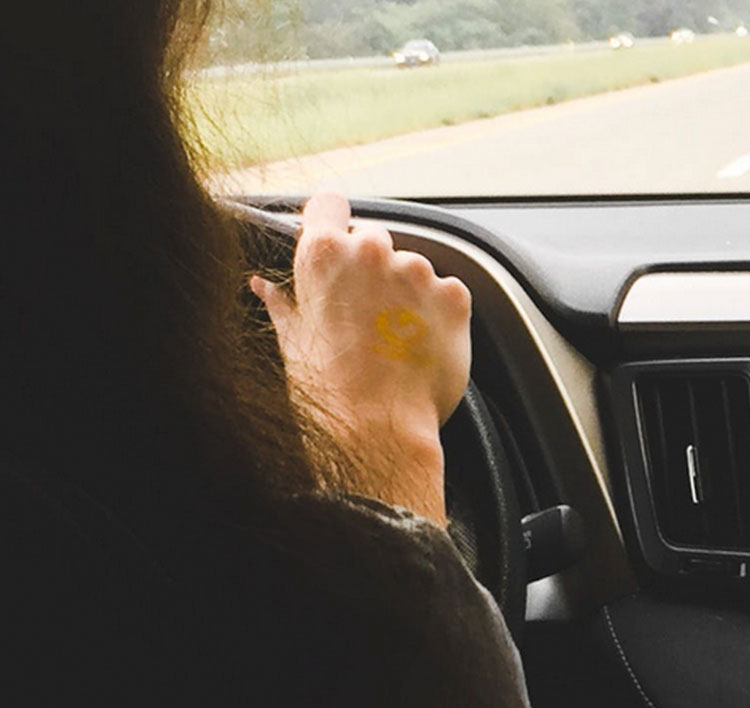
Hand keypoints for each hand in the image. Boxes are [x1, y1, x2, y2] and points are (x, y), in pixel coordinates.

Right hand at [250, 192, 471, 521]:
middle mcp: (374, 251)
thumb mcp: (292, 342)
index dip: (330, 220)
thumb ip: (282, 302)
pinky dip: (436, 311)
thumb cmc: (328, 390)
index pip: (328, 205)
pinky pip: (445, 292)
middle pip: (373, 239)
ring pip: (412, 268)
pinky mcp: (454, 295)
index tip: (334, 236)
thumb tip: (263, 285)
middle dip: (369, 267)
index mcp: (325, 253)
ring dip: (406, 292)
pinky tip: (418, 343)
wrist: (377, 428)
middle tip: (363, 313)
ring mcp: (418, 271)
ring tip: (392, 338)